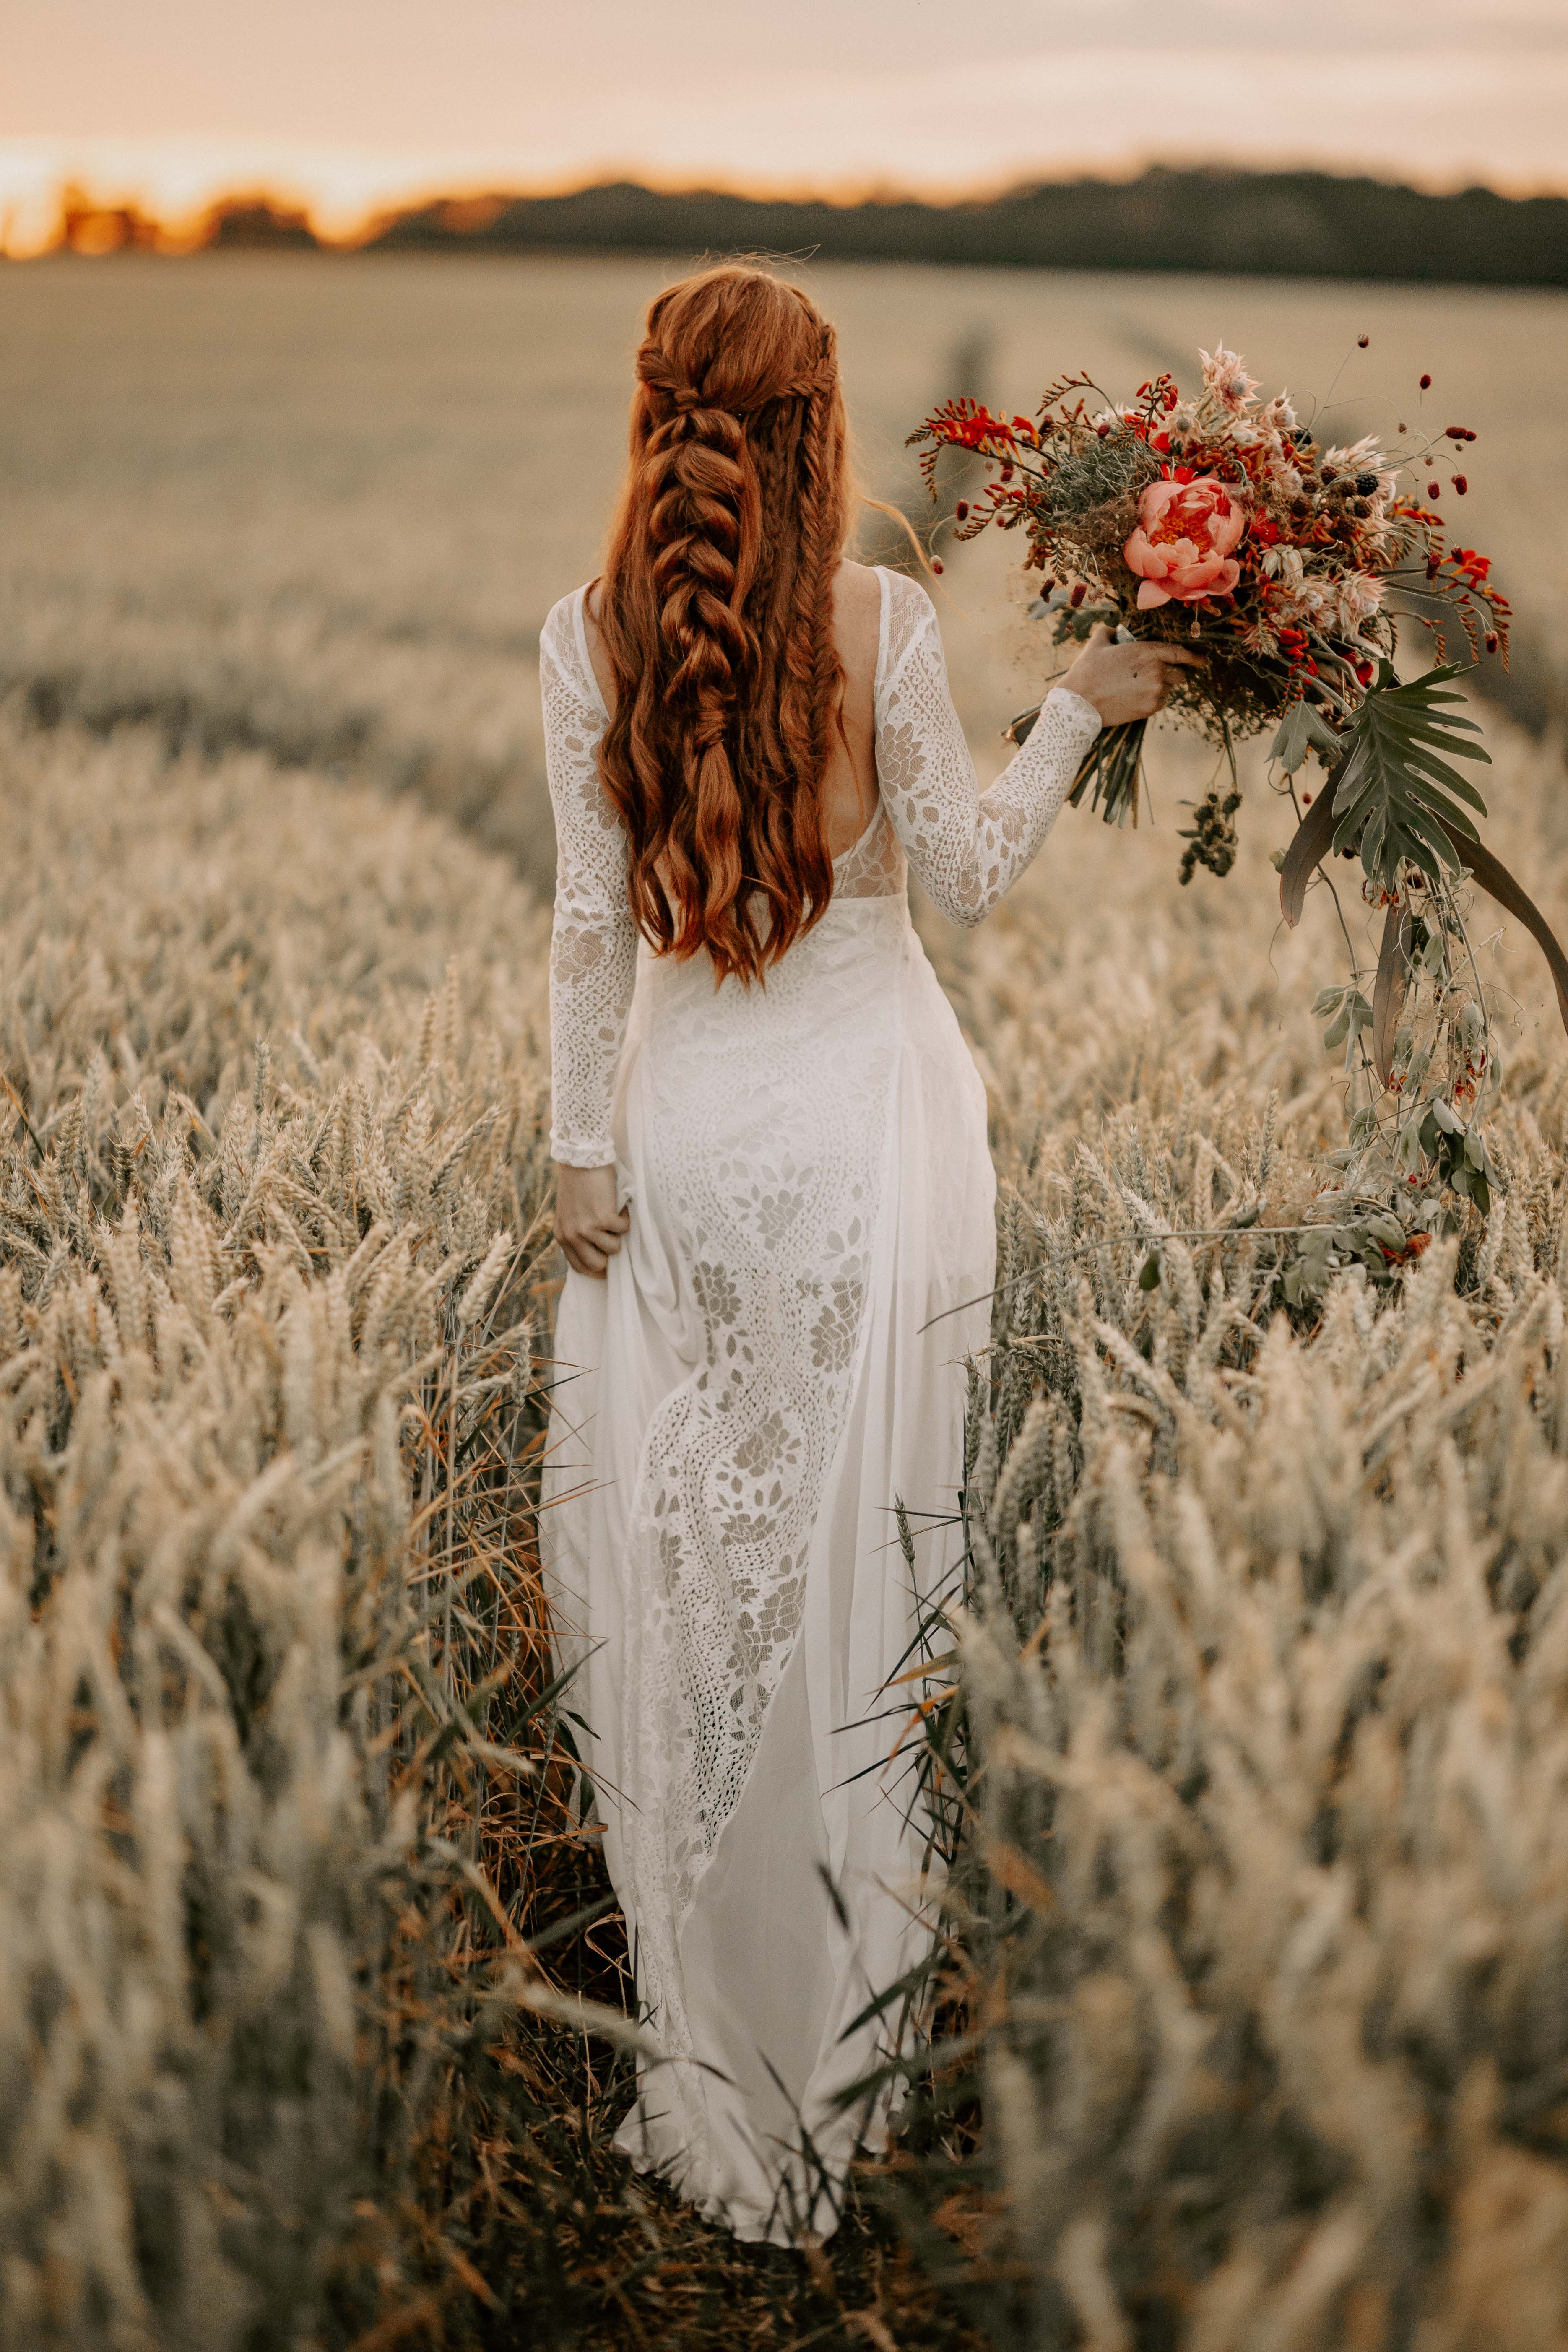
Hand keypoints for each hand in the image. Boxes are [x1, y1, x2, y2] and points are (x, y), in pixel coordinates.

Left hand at [554, 1162, 629, 1278]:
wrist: (581, 1159)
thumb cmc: (578, 1183)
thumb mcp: (570, 1214)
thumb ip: (577, 1233)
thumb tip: (598, 1251)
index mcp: (562, 1236)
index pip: (580, 1267)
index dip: (597, 1268)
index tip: (608, 1261)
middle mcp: (572, 1236)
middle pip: (598, 1266)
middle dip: (609, 1253)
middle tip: (612, 1236)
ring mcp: (587, 1229)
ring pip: (614, 1249)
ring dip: (618, 1233)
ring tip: (613, 1215)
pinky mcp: (603, 1219)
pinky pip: (623, 1230)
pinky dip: (625, 1218)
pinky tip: (618, 1206)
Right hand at [1061, 624, 1205, 726]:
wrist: (1078, 703)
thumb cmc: (1087, 671)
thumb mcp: (1097, 643)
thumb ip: (1109, 631)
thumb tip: (1113, 628)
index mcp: (1147, 651)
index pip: (1180, 653)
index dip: (1194, 657)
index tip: (1203, 661)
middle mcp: (1156, 671)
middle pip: (1179, 674)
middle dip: (1173, 674)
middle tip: (1157, 675)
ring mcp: (1154, 691)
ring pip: (1169, 689)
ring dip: (1161, 688)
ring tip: (1139, 688)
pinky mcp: (1149, 709)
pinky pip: (1160, 703)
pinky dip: (1153, 700)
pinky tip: (1136, 698)